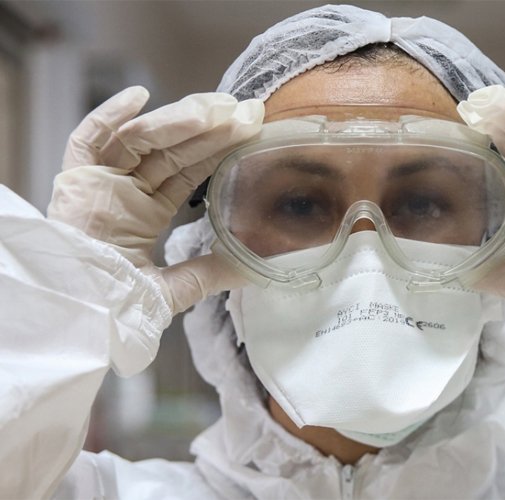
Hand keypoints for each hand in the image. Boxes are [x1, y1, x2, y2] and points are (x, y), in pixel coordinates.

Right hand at [48, 86, 262, 313]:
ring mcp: (99, 184)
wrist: (82, 318)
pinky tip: (139, 97)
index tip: (249, 128)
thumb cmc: (119, 306)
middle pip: (168, 149)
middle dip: (206, 127)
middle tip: (243, 110)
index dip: (218, 147)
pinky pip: (87, 141)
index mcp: (145, 213)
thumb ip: (211, 274)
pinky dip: (109, 116)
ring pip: (138, 140)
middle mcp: (124, 192)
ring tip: (211, 111)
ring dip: (175, 121)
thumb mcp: (174, 289)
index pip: (188, 170)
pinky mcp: (74, 182)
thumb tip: (255, 266)